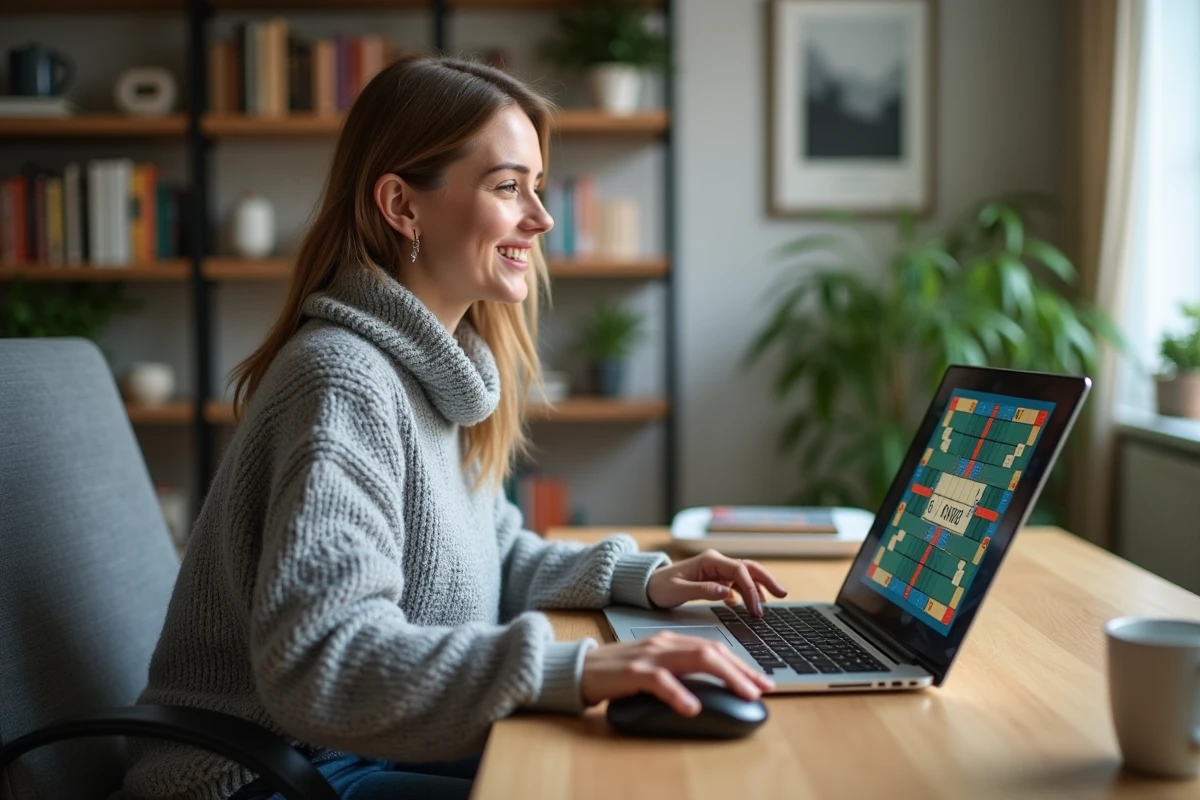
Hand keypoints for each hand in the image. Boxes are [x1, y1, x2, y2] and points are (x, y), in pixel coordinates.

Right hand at [580, 631, 774, 715]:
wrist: (578, 669)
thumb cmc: (616, 673)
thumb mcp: (652, 668)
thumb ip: (677, 672)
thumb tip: (708, 691)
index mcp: (669, 641)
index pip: (713, 648)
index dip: (740, 664)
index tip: (760, 680)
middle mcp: (663, 643)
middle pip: (711, 651)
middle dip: (741, 669)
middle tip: (762, 688)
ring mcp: (648, 656)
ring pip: (695, 659)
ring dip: (725, 676)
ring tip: (744, 693)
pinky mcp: (632, 672)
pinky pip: (660, 681)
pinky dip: (679, 693)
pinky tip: (693, 707)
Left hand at [646, 549, 786, 615]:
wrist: (647, 585)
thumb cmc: (660, 587)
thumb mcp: (678, 591)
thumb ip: (703, 591)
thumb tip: (727, 593)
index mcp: (708, 560)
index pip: (738, 571)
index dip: (751, 589)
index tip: (756, 608)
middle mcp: (715, 562)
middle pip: (748, 568)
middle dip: (766, 580)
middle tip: (782, 594)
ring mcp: (716, 570)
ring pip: (744, 576)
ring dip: (758, 588)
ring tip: (768, 605)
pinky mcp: (715, 579)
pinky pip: (736, 584)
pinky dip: (746, 593)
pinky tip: (750, 605)